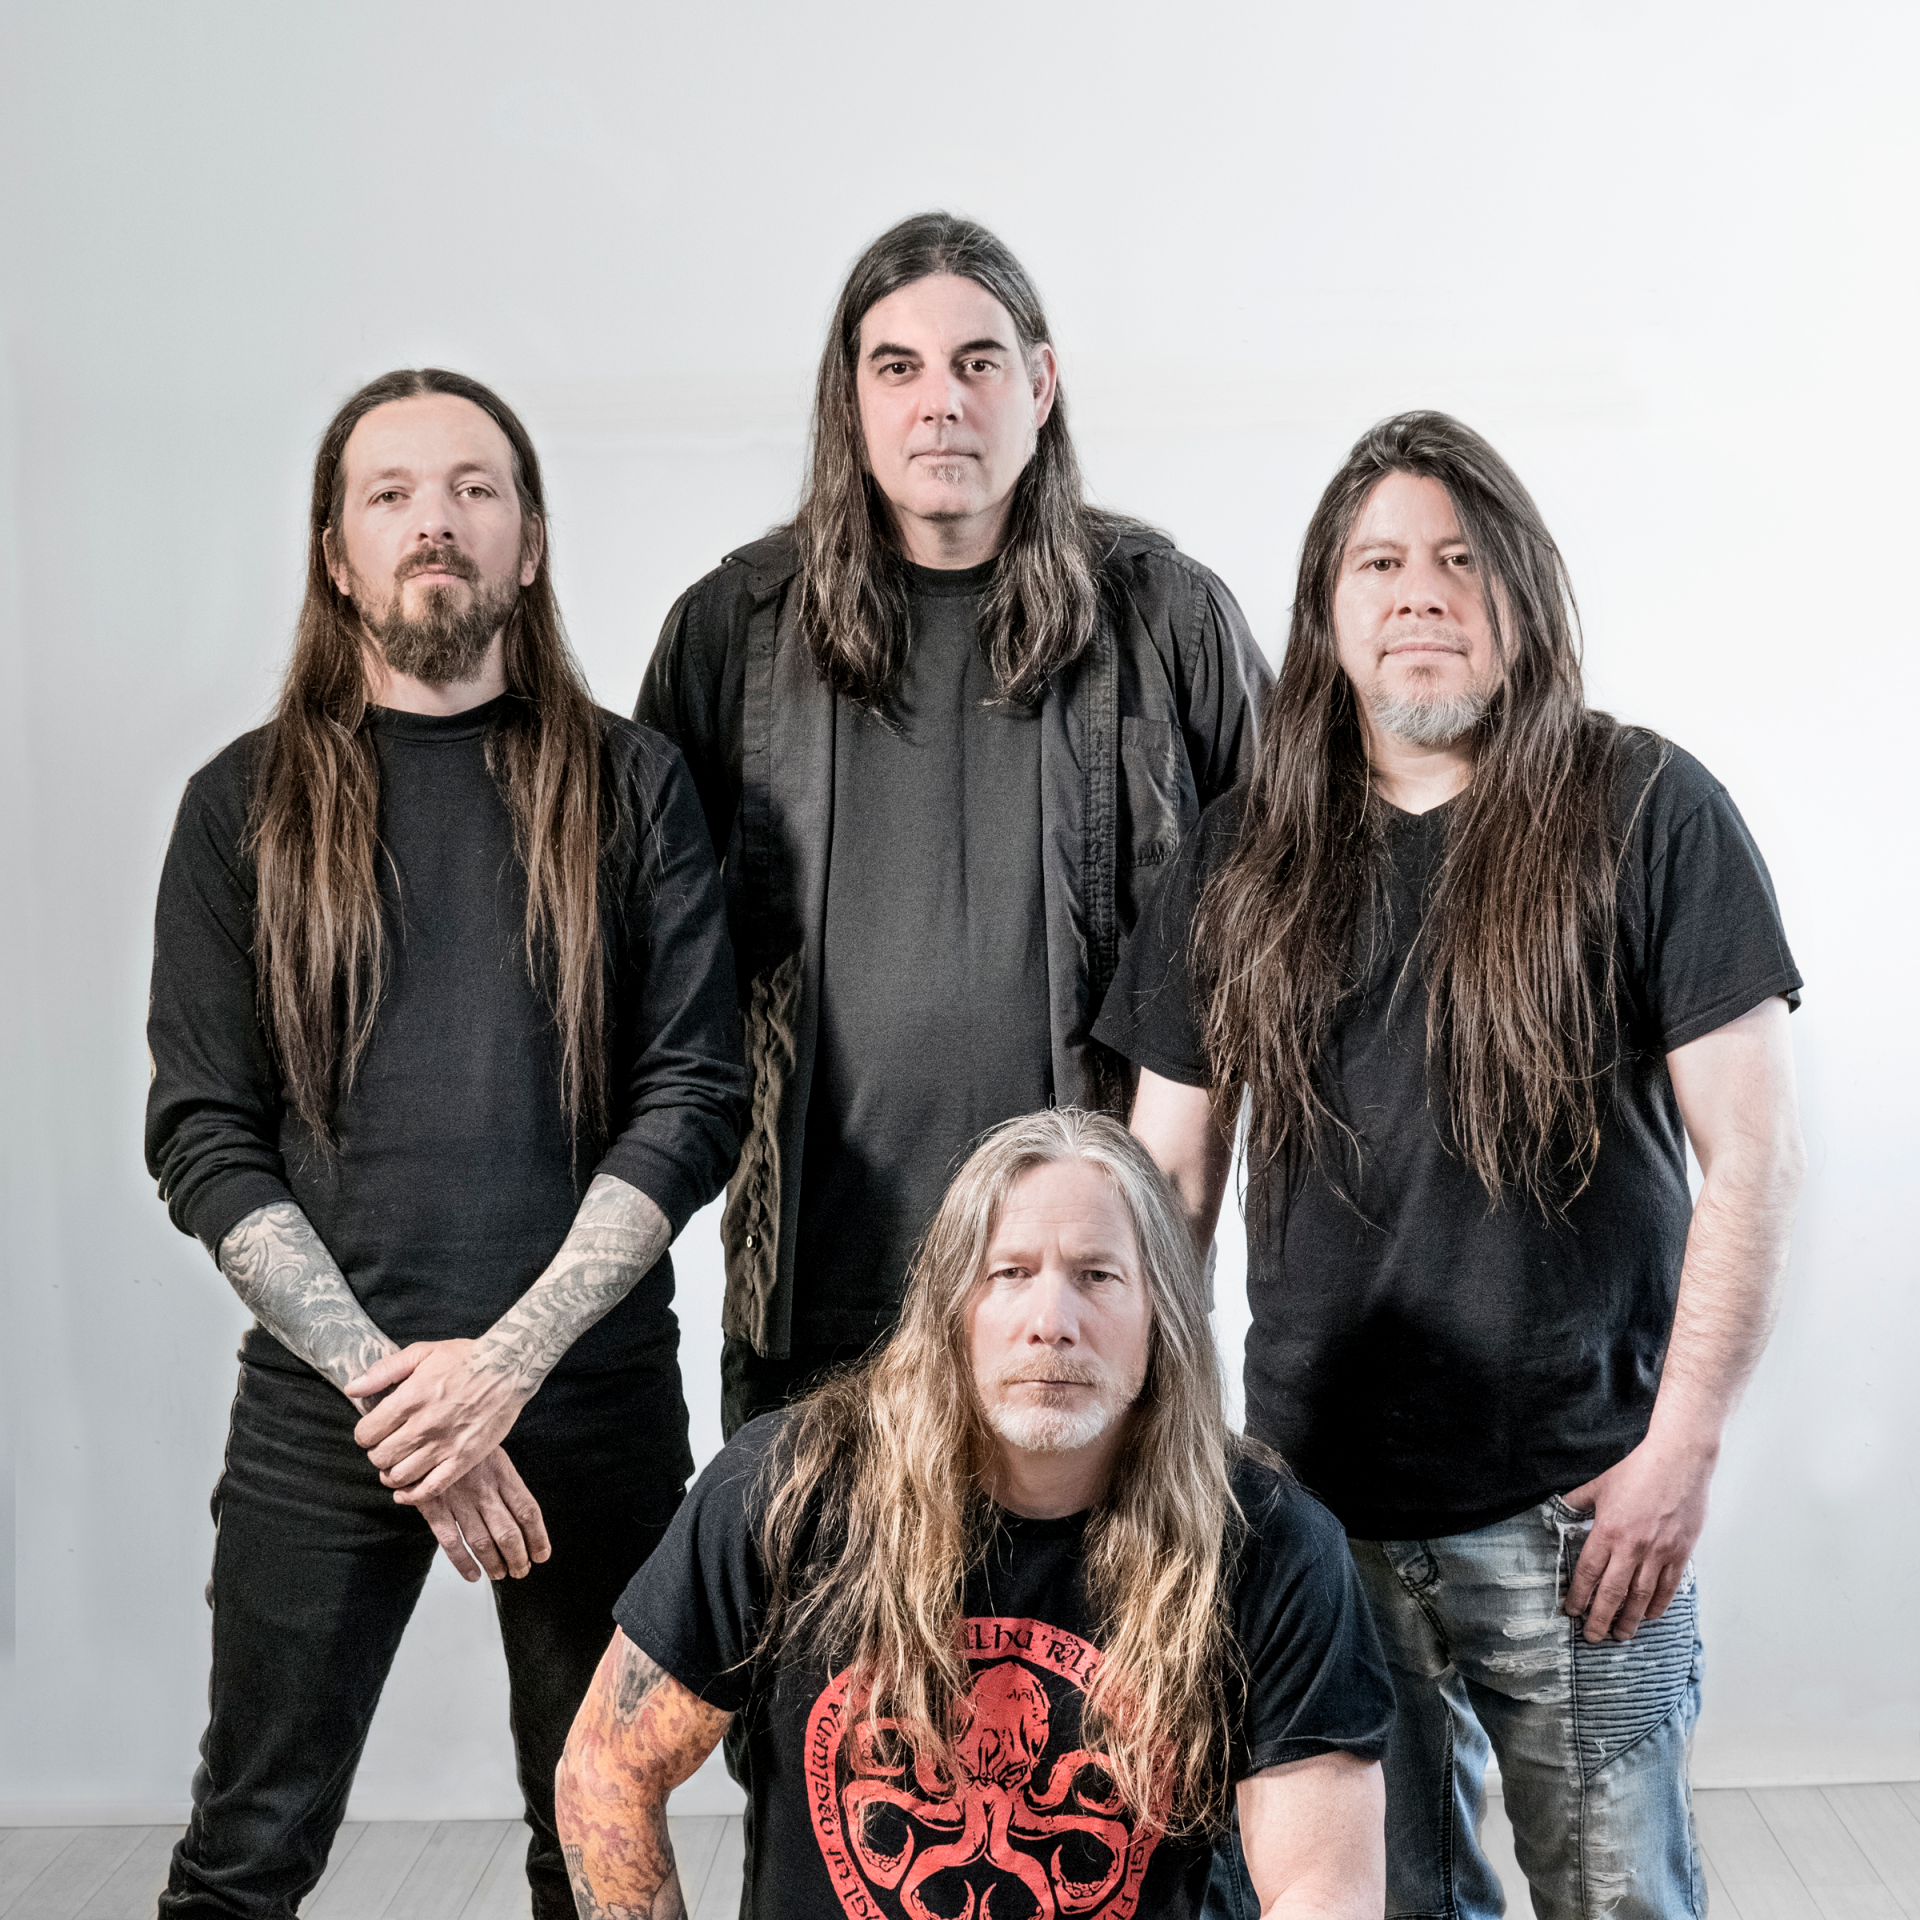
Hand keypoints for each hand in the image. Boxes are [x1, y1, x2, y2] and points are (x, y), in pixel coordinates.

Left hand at [346, 1338, 528, 1501]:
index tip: (374, 1431)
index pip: (366, 1434)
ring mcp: (444, 1445)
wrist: (509, 1368)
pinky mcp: (463, 1459)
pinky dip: (412, 1496)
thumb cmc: (465, 1358)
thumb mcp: (422, 1352)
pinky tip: (406, 1491)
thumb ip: (384, 1370)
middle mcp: (424, 1425)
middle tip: (387, 1446)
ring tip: (398, 1464)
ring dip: (391, 1474)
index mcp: (410, 1398)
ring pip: (399, 1476)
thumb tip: (352, 1389)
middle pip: (379, 1458)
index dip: (365, 1434)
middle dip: (377, 1454)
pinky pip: (430, 1490)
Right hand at [417, 1447, 551, 1582]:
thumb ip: (506, 1482)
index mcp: (502, 1473)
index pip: (528, 1511)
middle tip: (522, 1570)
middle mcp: (484, 1489)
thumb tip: (525, 1517)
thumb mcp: (492, 1452)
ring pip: (482, 1542)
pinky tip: (473, 1574)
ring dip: (494, 1564)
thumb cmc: (464, 1445)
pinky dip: (463, 1563)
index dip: (538, 1537)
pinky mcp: (435, 1508)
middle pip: (508, 1532)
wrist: (426, 1434)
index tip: (542, 1554)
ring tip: (501, 1574)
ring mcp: (459, 1500)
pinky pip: (451, 1542)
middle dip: (518, 1557)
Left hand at [1561, 1436, 1714, 1642]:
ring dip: (1629, 1619)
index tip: (1571, 1611)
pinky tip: (1648, 1616)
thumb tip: (1559, 1510)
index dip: (1579, 1596)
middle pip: (1613, 1592)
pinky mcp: (1680, 1553)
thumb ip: (1578, 1502)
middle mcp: (1632, 1547)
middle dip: (1601, 1618)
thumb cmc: (1638, 1470)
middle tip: (1594, 1637)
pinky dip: (1657, 1605)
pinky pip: (1667, 1587)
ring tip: (1621, 1635)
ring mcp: (1659, 1552)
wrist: (1678, 1461)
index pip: (1589, 1572)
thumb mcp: (1599, 1484)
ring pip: (1641, 1596)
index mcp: (1608, 1530)